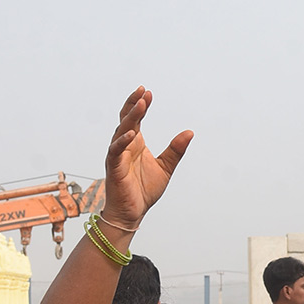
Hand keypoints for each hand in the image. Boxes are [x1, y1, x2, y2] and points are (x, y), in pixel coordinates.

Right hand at [102, 86, 194, 228]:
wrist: (133, 212)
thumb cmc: (144, 190)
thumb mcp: (166, 167)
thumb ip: (176, 150)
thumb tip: (189, 133)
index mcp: (135, 144)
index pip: (135, 119)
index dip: (140, 105)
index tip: (148, 92)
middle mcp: (124, 146)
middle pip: (126, 119)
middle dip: (134, 104)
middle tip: (143, 91)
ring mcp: (117, 155)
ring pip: (121, 131)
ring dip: (131, 117)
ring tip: (141, 104)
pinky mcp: (114, 168)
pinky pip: (116, 151)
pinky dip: (123, 141)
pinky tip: (133, 133)